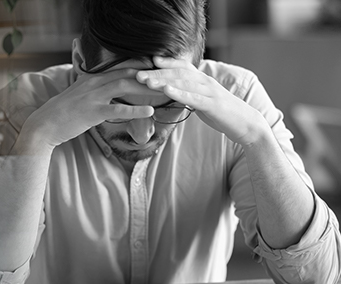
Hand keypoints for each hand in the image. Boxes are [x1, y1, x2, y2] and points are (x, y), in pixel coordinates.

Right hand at [18, 67, 159, 152]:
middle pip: (128, 73)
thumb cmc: (62, 113)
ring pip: (125, 86)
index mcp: (92, 78)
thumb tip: (108, 91)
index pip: (121, 68)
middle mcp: (94, 83)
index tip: (158, 71)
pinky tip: (150, 111)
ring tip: (165, 92)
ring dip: (147, 88)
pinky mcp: (92, 112)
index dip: (142, 68)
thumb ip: (94, 90)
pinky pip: (117, 109)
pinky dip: (135, 110)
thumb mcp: (79, 95)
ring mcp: (93, 96)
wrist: (44, 125)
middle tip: (168, 78)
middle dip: (149, 75)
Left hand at [135, 56, 267, 145]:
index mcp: (202, 81)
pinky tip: (166, 90)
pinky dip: (179, 93)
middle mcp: (205, 82)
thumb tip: (173, 93)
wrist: (246, 124)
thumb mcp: (202, 101)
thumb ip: (189, 95)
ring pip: (183, 83)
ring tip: (146, 81)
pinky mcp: (212, 104)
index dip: (166, 63)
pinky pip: (193, 97)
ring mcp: (210, 92)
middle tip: (137, 73)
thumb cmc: (222, 113)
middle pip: (178, 73)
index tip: (149, 60)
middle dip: (157, 73)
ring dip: (163, 81)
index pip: (182, 67)